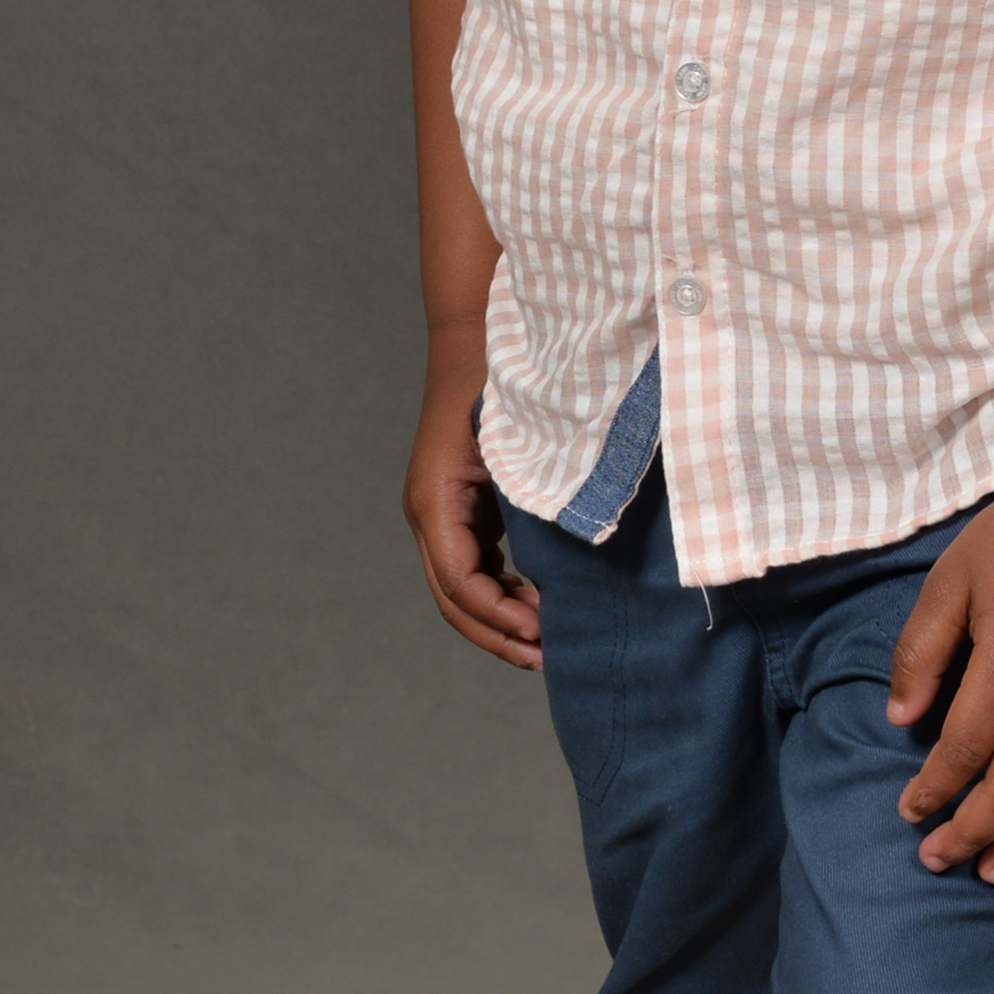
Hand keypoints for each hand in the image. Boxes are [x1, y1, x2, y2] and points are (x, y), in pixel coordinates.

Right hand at [403, 381, 542, 667]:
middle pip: (452, 598)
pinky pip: (471, 563)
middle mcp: (428, 510)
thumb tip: (565, 564)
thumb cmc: (504, 378)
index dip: (498, 615)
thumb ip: (534, 496)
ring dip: (497, 620)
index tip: (543, 631)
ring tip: (544, 645)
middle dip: (496, 633)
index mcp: (436, 498)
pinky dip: (499, 592)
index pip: (459, 580)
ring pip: (458, 587)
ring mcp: (439, 510)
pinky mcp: (457, 505)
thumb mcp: (520, 439)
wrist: (477, 333)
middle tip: (546, 660)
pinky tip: (537, 603)